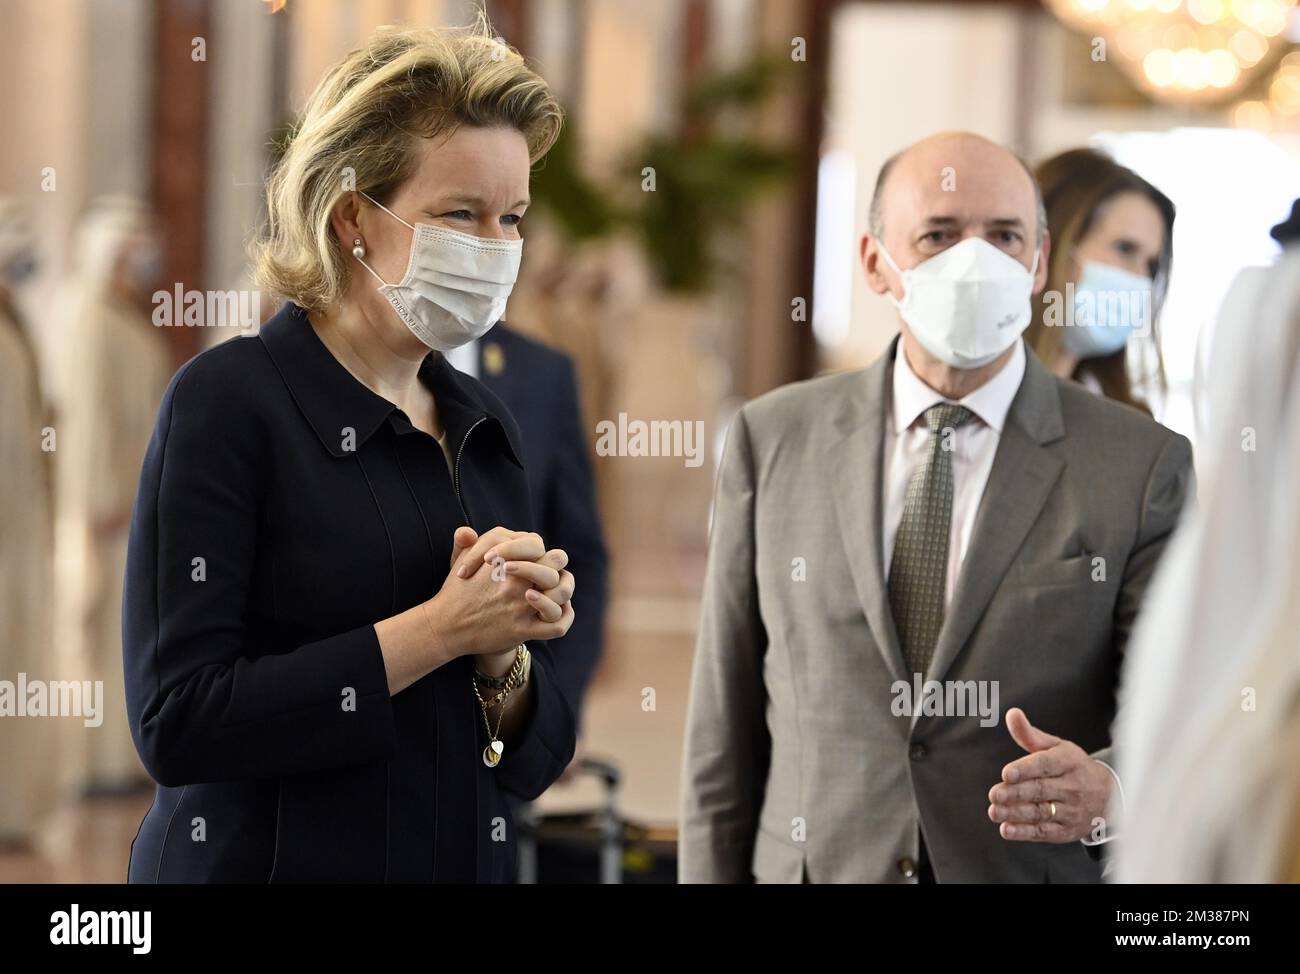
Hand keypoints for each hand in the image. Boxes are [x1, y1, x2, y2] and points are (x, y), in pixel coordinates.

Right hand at [424, 527, 573, 661]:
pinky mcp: (522, 630)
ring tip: (558, 590)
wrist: (447, 626)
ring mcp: (520, 606)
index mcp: (503, 560)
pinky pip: (557, 625)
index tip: (534, 558)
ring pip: (562, 591)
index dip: (538, 550)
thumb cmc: (457, 591)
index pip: (537, 544)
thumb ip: (468, 543)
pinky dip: (565, 617)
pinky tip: (561, 610)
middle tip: (551, 572)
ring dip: (565, 589)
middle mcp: (515, 581)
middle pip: (556, 560)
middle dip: (556, 565)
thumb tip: (466, 530)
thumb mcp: (459, 561)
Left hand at [986, 707, 1113, 842]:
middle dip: (1016, 793)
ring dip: (1016, 813)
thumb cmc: (1072, 766)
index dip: (1026, 769)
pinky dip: (1025, 832)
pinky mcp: (1067, 830)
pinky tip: (1007, 829)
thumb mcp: (1056, 747)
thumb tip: (1011, 714)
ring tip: (994, 811)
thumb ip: (1030, 734)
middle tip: (994, 794)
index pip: (1046, 765)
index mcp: (1068, 762)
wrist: (1109, 796)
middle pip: (1041, 790)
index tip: (1007, 773)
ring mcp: (1071, 810)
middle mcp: (1072, 787)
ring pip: (1041, 812)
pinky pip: (1044, 832)